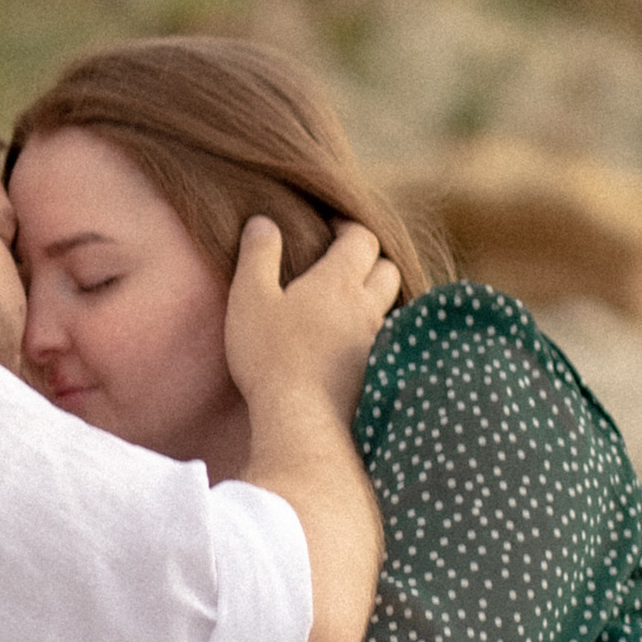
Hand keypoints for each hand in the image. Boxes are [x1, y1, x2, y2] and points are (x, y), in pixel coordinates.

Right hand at [223, 217, 399, 433]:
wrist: (301, 419)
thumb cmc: (271, 355)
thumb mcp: (250, 297)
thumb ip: (257, 255)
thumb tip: (264, 222)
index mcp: (339, 281)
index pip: (362, 238)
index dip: (348, 227)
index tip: (329, 227)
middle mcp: (367, 307)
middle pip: (388, 268)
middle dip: (370, 258)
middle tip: (343, 262)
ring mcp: (376, 342)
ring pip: (391, 305)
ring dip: (376, 295)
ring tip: (349, 300)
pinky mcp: (375, 372)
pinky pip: (385, 339)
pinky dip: (374, 330)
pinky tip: (352, 340)